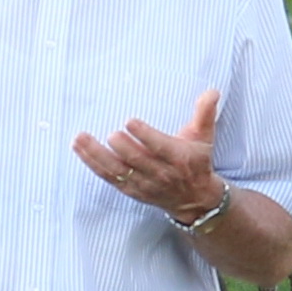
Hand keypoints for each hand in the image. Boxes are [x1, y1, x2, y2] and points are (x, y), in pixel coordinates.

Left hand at [74, 88, 222, 219]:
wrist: (196, 200)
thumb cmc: (196, 163)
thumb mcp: (204, 137)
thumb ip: (205, 113)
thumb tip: (212, 91)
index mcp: (177, 157)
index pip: (160, 147)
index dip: (145, 135)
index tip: (130, 121)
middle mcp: (160, 173)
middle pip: (137, 161)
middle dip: (123, 149)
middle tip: (111, 135)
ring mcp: (143, 184)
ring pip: (117, 170)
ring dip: (97, 155)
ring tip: (80, 139)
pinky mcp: (131, 190)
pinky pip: (109, 178)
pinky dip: (93, 165)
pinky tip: (79, 150)